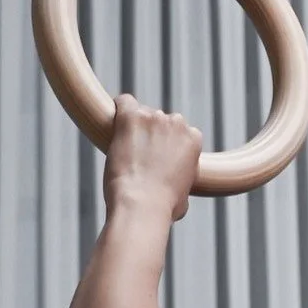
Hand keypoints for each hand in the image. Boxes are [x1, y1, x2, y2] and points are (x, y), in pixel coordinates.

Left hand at [103, 94, 202, 220]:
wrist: (142, 204)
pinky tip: (113, 122)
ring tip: (125, 148)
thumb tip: (175, 183)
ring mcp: (153, 118)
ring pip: (141, 113)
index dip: (168, 144)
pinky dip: (118, 110)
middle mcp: (177, 124)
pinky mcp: (131, 117)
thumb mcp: (185, 192)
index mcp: (193, 139)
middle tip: (140, 154)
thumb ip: (182, 176)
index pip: (181, 131)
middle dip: (152, 134)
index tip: (158, 156)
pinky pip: (124, 102)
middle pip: (162, 120)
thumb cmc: (163, 205)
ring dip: (134, 127)